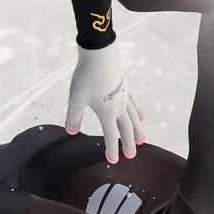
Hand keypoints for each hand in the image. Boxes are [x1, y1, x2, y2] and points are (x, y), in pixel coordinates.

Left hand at [65, 43, 144, 164]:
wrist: (99, 53)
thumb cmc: (86, 76)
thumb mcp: (75, 99)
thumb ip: (73, 117)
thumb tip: (71, 132)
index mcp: (107, 113)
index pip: (111, 136)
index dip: (112, 149)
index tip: (112, 160)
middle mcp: (119, 107)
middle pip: (126, 129)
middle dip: (129, 143)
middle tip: (132, 156)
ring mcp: (124, 95)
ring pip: (134, 117)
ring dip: (138, 130)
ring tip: (142, 140)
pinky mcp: (126, 84)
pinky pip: (135, 102)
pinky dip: (138, 111)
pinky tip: (141, 115)